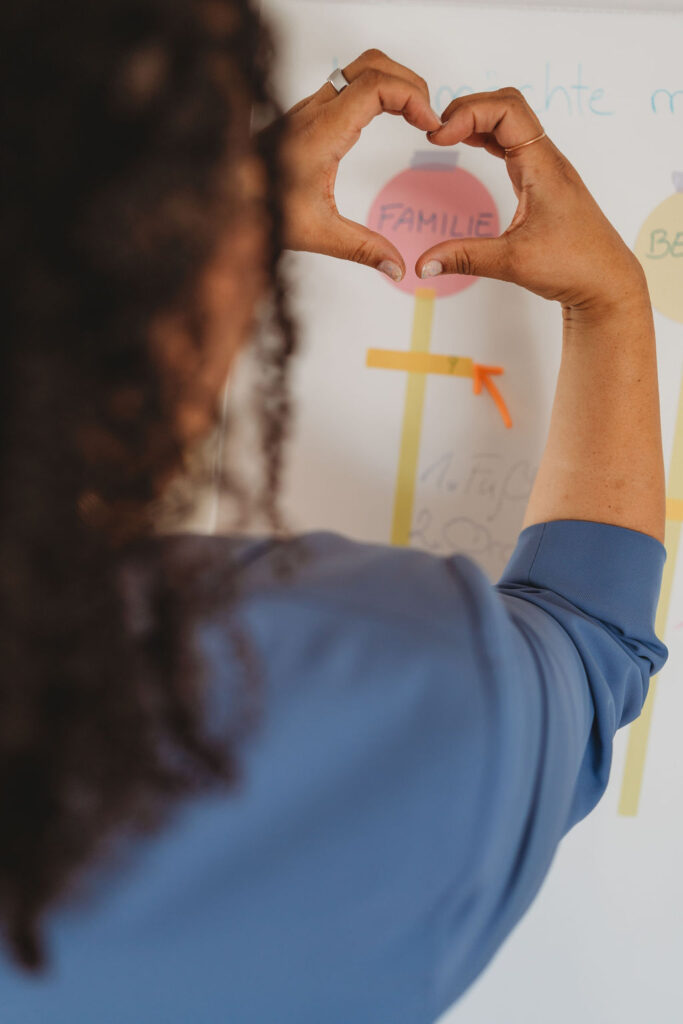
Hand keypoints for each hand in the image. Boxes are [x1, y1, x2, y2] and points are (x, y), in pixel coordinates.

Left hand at [269, 50, 440, 279]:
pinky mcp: (309, 113)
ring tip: (415, 116)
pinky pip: (351, 83)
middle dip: (410, 83)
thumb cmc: (259, 209)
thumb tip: (397, 269)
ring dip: (395, 83)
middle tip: (428, 119)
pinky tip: (390, 119)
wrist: (223, 195)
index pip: (376, 86)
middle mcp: (316, 111)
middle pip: (374, 65)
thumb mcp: (316, 234)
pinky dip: (379, 90)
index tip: (430, 126)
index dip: (412, 97)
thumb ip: (362, 249)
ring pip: (362, 69)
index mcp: (322, 131)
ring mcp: (311, 107)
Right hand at [417, 88, 647, 314]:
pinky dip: (488, 137)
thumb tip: (423, 265)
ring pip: (511, 121)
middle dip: (468, 109)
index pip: (505, 109)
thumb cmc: (574, 266)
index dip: (467, 113)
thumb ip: (464, 258)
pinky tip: (470, 147)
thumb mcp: (512, 262)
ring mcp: (546, 168)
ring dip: (478, 120)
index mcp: (543, 166)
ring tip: (446, 137)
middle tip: (437, 133)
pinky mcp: (542, 182)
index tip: (437, 139)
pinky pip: (513, 143)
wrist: (607, 282)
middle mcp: (547, 159)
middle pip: (507, 104)